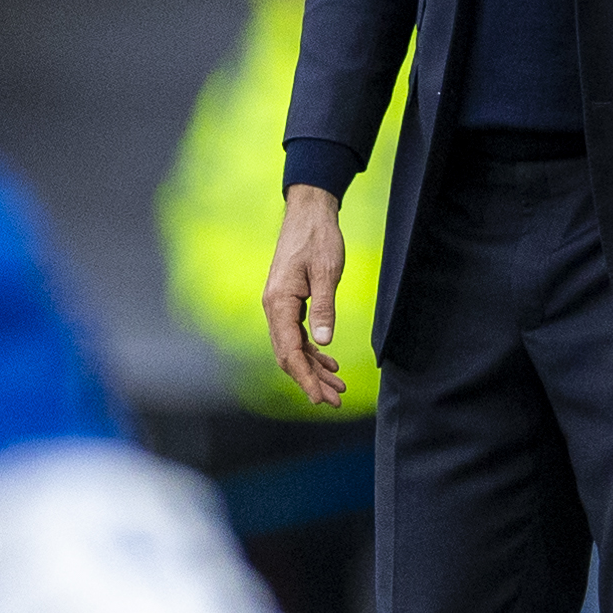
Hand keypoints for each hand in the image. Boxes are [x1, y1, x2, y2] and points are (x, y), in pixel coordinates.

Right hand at [263, 184, 349, 408]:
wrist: (309, 213)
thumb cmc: (318, 238)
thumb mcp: (327, 273)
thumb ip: (324, 308)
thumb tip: (324, 343)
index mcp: (279, 303)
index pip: (289, 351)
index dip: (304, 378)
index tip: (319, 399)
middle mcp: (273, 308)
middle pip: (289, 356)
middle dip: (311, 380)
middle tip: (336, 400)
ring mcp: (279, 306)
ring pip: (293, 348)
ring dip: (314, 369)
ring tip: (338, 386)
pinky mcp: (288, 303)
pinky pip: (297, 335)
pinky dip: (313, 351)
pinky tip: (329, 362)